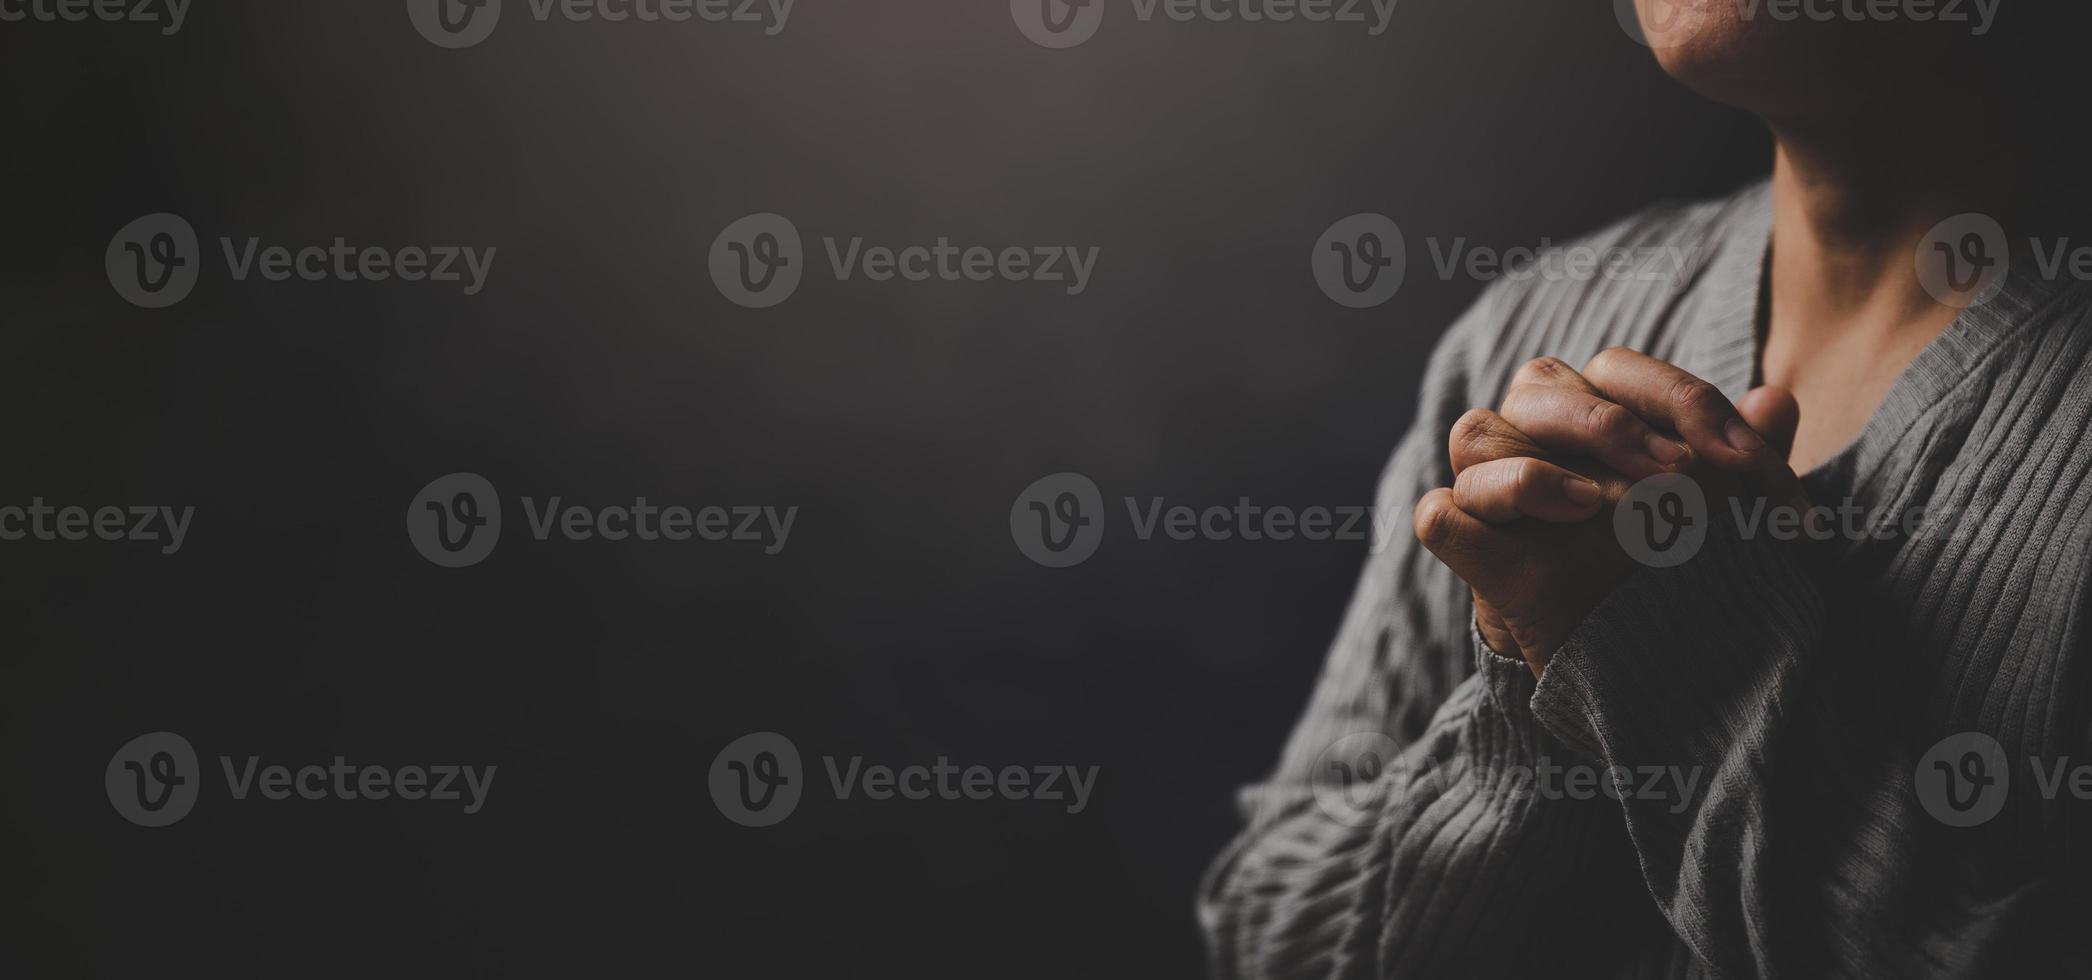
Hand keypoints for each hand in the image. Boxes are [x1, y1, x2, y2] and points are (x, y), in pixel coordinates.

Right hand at [1413, 347, 1805, 676]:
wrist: (1647, 662)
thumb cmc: (1682, 570)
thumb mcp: (1735, 517)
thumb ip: (1750, 460)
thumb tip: (1776, 401)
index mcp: (1598, 410)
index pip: (1620, 369)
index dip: (1683, 401)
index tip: (1744, 461)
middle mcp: (1536, 436)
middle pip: (1538, 385)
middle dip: (1611, 426)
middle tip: (1679, 479)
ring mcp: (1495, 493)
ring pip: (1475, 434)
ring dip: (1534, 469)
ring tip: (1595, 508)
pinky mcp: (1473, 551)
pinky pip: (1441, 514)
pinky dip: (1471, 514)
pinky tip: (1534, 533)